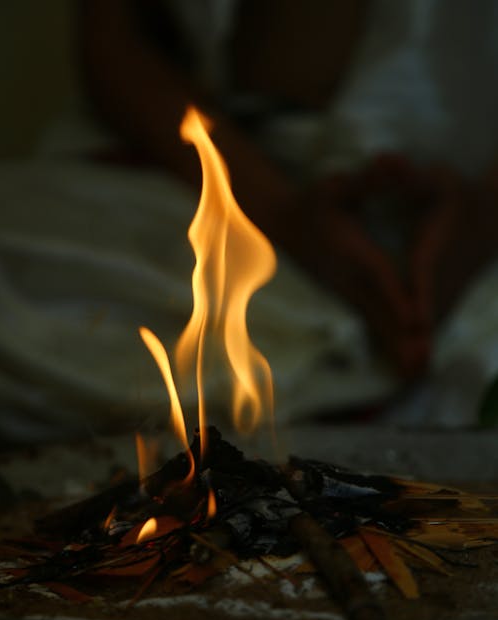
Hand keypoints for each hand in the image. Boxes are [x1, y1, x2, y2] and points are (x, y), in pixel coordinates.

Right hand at [292, 164, 429, 376]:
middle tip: (420, 363)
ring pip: (375, 321)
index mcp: (352, 252)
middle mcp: (350, 277)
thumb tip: (385, 166)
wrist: (282, 223)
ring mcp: (347, 290)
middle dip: (401, 336)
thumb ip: (363, 181)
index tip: (413, 320)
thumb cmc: (312, 202)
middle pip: (381, 310)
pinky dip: (386, 341)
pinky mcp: (347, 296)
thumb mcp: (335, 186)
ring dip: (394, 346)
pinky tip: (400, 357)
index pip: (379, 276)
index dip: (396, 297)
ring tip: (414, 371)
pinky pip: (370, 322)